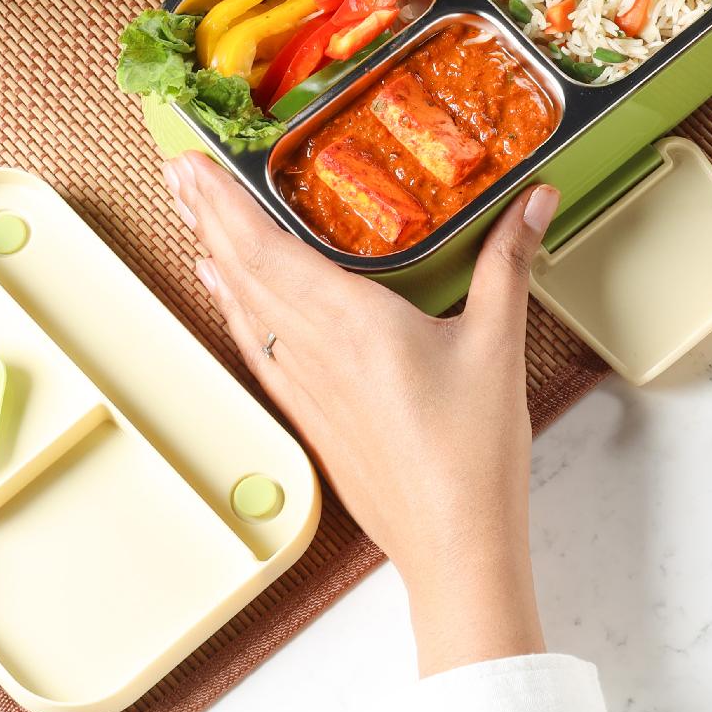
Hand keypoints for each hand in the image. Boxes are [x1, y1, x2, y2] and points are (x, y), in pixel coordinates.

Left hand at [164, 149, 559, 676]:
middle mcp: (317, 350)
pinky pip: (257, 346)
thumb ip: (507, 263)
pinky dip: (233, 309)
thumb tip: (534, 200)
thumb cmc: (473, 455)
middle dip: (208, 216)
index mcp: (354, 324)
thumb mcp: (498, 344)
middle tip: (178, 169)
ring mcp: (306, 385)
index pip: (270, 250)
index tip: (196, 164)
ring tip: (189, 214)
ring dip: (213, 254)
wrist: (452, 547)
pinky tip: (220, 292)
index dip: (227, 205)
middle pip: (245, 271)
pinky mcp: (310, 414)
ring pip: (244, 307)